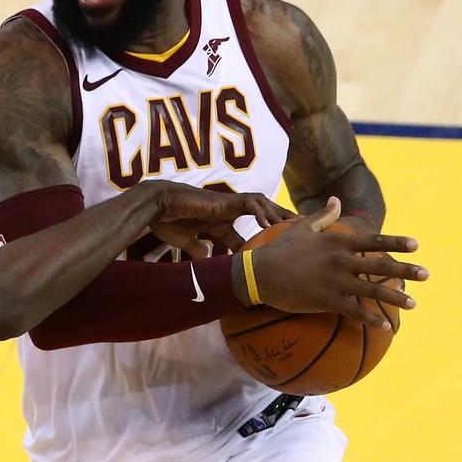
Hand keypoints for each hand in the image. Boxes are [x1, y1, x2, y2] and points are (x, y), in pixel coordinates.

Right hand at [145, 181, 294, 258]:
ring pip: (261, 204)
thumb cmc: (168, 222)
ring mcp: (227, 204)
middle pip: (264, 212)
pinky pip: (247, 203)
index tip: (282, 250)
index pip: (250, 229)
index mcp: (222, 221)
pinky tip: (269, 224)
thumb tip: (209, 260)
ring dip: (278, 213)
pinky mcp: (223, 200)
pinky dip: (260, 212)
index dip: (266, 238)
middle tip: (305, 230)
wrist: (157, 206)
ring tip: (295, 225)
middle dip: (283, 220)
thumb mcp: (188, 242)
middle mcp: (228, 211)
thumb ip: (200, 250)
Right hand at [247, 197, 428, 328]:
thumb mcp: (302, 227)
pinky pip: (354, 311)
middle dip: (406, 271)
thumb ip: (323, 215)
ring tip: (414, 304)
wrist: (259, 273)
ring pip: (372, 290)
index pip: (373, 241)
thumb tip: (337, 200)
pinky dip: (371, 319)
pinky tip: (385, 326)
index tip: (416, 245)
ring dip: (395, 298)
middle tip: (426, 275)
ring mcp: (335, 281)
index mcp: (336, 241)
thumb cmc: (280, 249)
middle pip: (380, 266)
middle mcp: (340, 260)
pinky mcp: (326, 300)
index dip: (396, 243)